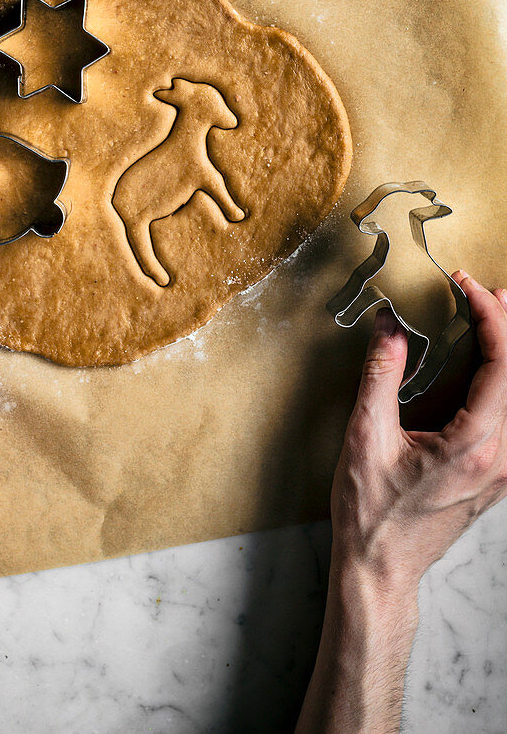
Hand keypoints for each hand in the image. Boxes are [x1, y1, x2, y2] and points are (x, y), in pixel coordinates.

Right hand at [331, 272, 506, 594]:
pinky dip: (503, 382)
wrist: (381, 569)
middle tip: (488, 292)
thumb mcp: (365, 437)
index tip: (466, 288)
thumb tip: (390, 325)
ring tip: (492, 318)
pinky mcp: (495, 476)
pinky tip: (485, 366)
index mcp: (474, 445)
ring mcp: (503, 471)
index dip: (490, 316)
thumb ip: (381, 375)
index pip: (503, 364)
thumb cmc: (371, 513)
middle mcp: (500, 458)